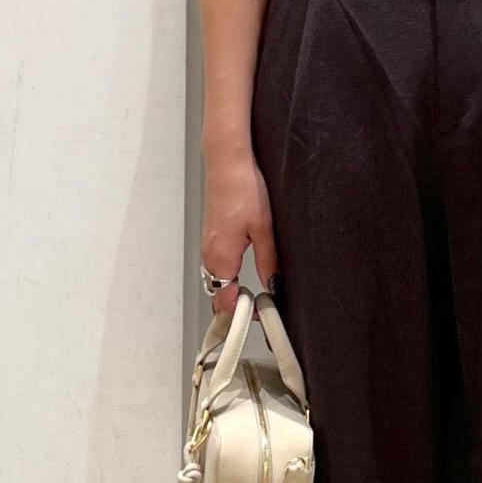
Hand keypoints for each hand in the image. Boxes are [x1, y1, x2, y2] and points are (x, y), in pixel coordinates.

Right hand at [200, 153, 277, 317]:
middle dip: (236, 309)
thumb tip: (274, 286)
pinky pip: (215, 267)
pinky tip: (242, 275)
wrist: (227, 163)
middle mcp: (209, 254)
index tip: (260, 319)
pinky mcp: (211, 237)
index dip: (242, 315)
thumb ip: (268, 262)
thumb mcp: (264, 230)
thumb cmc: (242, 189)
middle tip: (260, 313)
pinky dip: (227, 277)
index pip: (225, 302)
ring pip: (216, 281)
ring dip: (231, 293)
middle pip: (218, 295)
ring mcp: (208, 245)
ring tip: (255, 298)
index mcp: (221, 257)